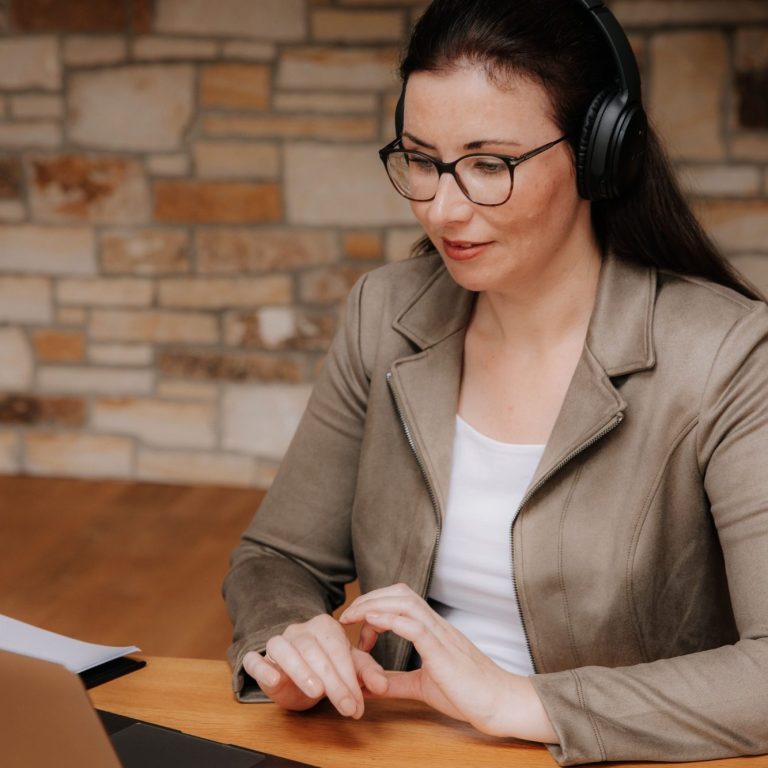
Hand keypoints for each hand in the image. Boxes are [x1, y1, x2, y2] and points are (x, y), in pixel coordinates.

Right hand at [242, 614, 387, 718]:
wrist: (298, 676)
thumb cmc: (327, 668)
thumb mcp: (350, 669)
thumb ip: (367, 673)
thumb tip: (382, 685)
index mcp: (324, 626)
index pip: (338, 648)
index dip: (349, 676)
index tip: (358, 702)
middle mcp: (300, 630)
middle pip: (315, 651)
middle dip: (333, 681)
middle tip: (347, 706)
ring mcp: (278, 642)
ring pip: (285, 650)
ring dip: (301, 671)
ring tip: (317, 692)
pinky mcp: (260, 659)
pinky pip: (256, 659)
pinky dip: (262, 667)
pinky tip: (272, 678)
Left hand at [339, 584, 556, 742]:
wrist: (500, 704)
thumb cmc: (467, 694)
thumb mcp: (423, 686)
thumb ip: (397, 682)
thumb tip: (369, 685)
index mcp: (433, 630)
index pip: (401, 600)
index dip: (375, 605)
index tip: (356, 625)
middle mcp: (436, 625)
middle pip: (400, 593)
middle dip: (369, 598)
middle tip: (347, 616)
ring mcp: (440, 635)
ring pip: (405, 603)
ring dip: (374, 605)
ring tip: (354, 617)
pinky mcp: (442, 652)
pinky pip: (414, 626)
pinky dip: (390, 620)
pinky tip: (372, 623)